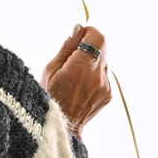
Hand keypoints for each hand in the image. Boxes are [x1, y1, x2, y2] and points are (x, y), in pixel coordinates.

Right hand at [41, 24, 111, 138]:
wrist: (60, 128)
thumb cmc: (49, 99)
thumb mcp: (50, 70)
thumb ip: (67, 47)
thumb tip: (78, 29)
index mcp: (80, 68)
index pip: (98, 37)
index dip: (89, 32)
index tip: (79, 36)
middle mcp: (96, 77)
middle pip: (103, 47)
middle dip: (89, 46)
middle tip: (73, 56)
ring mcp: (105, 86)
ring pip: (103, 62)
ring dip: (91, 62)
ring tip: (74, 77)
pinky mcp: (108, 94)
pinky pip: (104, 76)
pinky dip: (93, 76)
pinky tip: (79, 87)